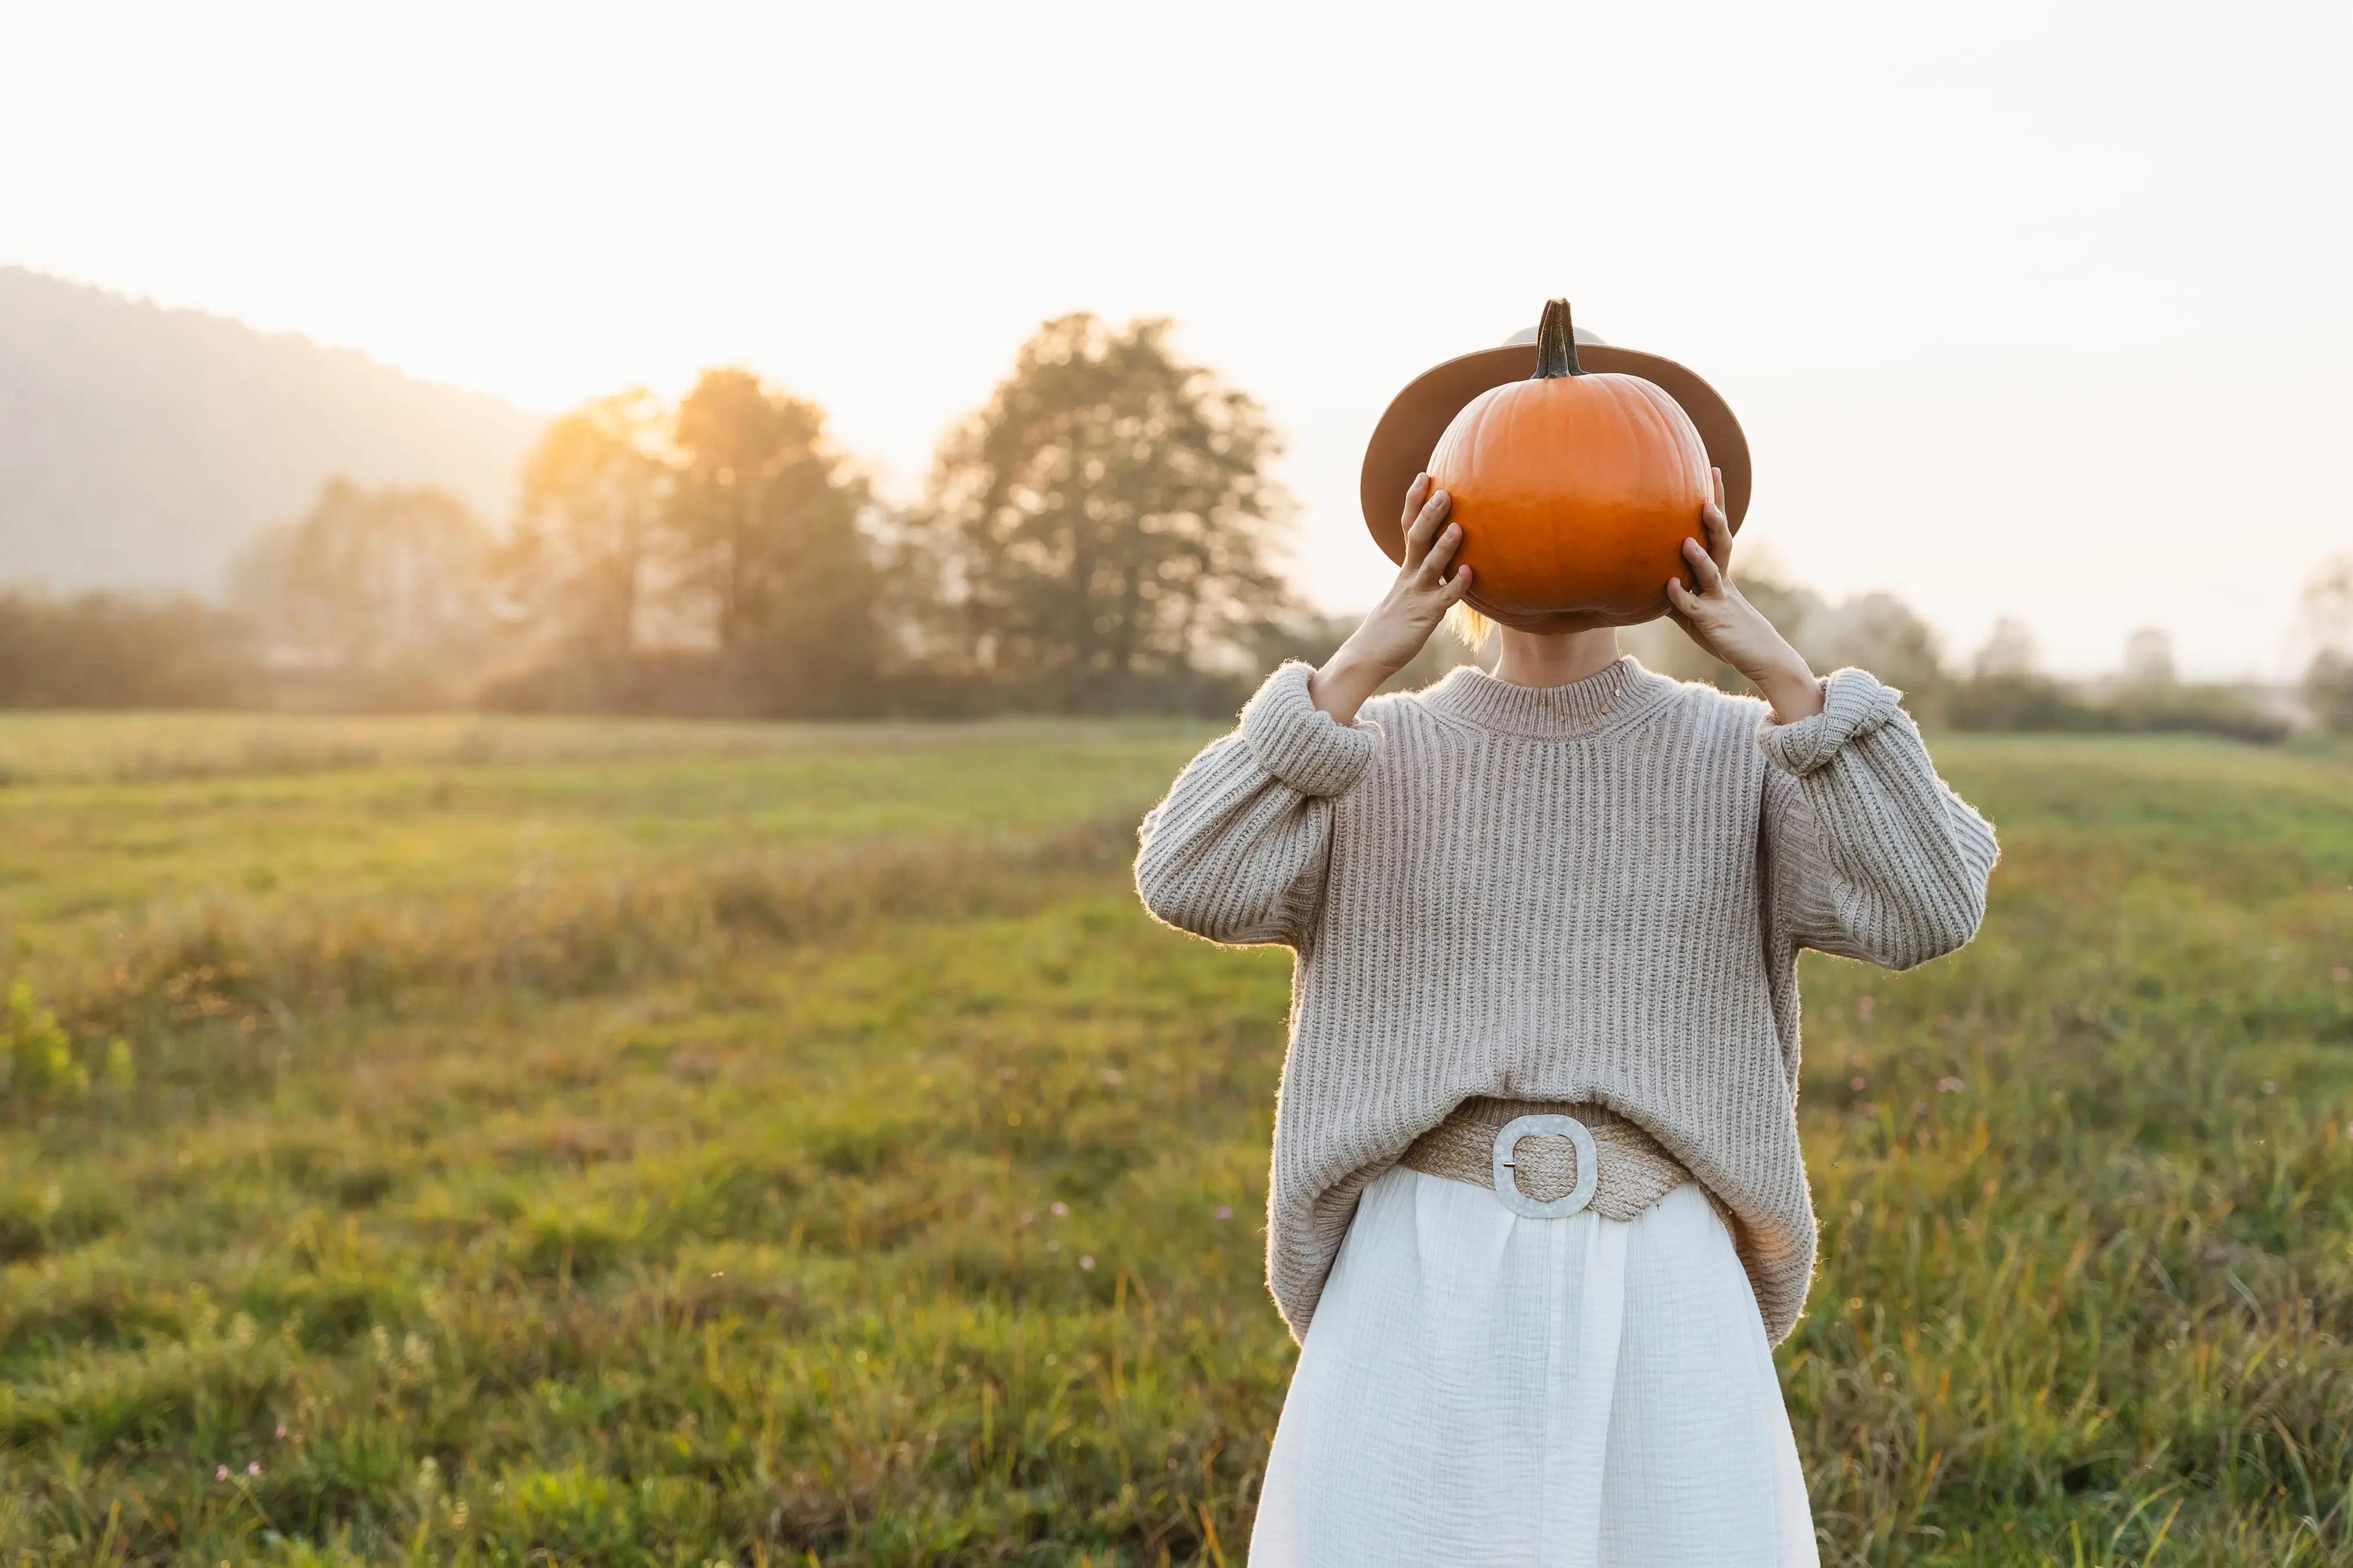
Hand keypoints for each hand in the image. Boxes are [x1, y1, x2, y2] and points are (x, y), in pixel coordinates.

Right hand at [1308, 473, 1473, 724]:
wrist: (1368, 655)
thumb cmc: (1392, 627)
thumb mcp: (1407, 595)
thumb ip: (1424, 577)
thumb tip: (1446, 565)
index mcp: (1406, 569)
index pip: (1409, 527)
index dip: (1415, 501)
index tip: (1424, 475)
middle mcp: (1409, 576)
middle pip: (1417, 538)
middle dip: (1430, 513)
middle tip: (1443, 490)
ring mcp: (1416, 595)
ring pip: (1431, 565)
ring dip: (1445, 546)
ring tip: (1459, 527)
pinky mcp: (1424, 616)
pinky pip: (1443, 598)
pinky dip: (1456, 585)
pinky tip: (1470, 573)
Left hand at [1665, 468, 1823, 722]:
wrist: (1763, 660)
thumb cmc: (1729, 636)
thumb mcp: (1700, 613)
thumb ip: (1678, 597)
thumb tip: (1652, 585)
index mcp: (1721, 575)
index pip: (1718, 533)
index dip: (1716, 503)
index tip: (1712, 472)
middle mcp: (1723, 582)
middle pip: (1720, 542)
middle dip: (1714, 516)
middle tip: (1706, 488)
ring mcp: (1719, 601)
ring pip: (1710, 573)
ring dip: (1698, 556)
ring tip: (1686, 539)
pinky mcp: (1712, 622)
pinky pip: (1692, 607)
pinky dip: (1679, 596)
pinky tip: (1667, 585)